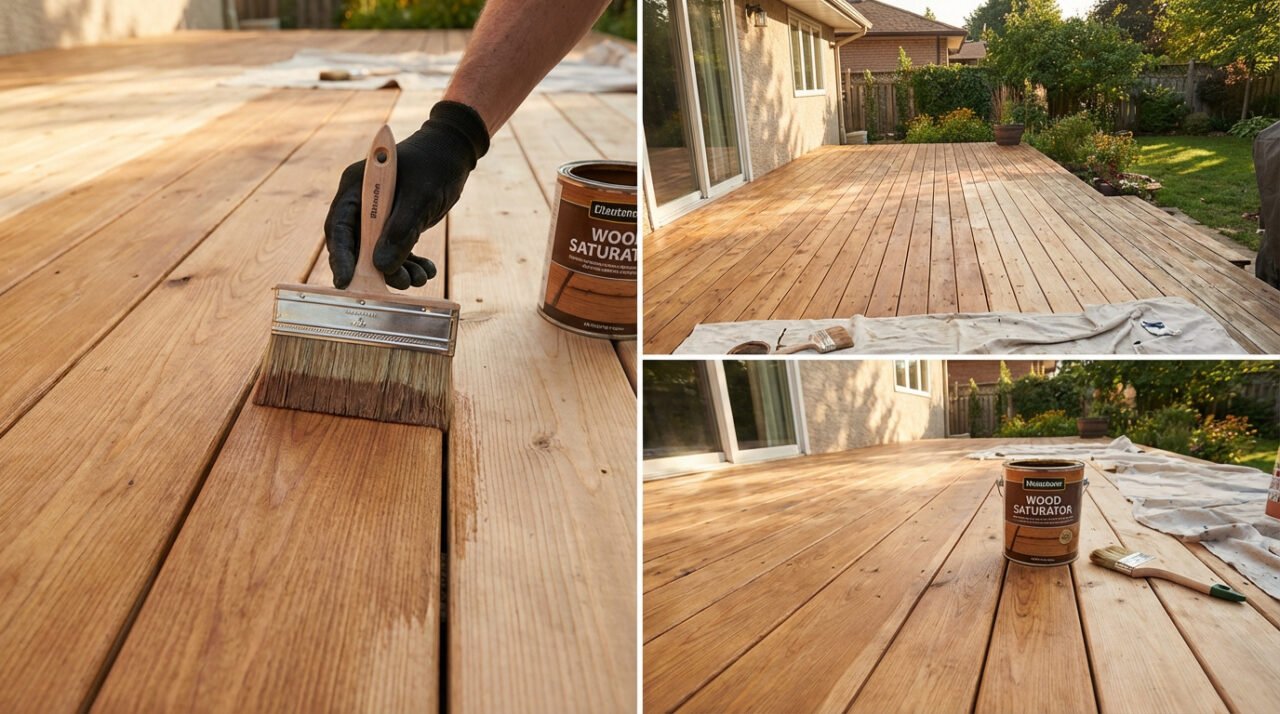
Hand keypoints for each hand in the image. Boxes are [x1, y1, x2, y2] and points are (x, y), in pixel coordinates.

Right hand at [324, 101, 489, 288]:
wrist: (455, 151)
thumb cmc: (435, 164)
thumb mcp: (421, 197)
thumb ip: (401, 231)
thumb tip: (381, 265)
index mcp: (357, 187)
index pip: (339, 227)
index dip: (340, 257)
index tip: (346, 281)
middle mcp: (363, 202)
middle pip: (357, 244)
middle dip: (374, 269)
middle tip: (395, 284)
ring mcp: (379, 214)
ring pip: (378, 252)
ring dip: (397, 269)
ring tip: (418, 278)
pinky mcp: (396, 223)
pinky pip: (397, 249)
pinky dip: (409, 262)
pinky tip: (426, 270)